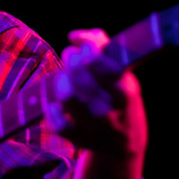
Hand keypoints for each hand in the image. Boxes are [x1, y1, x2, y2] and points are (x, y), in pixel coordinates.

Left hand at [47, 28, 147, 158]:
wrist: (126, 142)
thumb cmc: (120, 99)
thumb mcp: (122, 75)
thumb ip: (103, 47)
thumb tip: (75, 35)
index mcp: (126, 91)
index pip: (106, 67)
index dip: (91, 51)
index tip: (86, 47)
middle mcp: (111, 110)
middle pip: (83, 80)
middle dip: (72, 61)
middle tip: (70, 56)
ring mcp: (95, 127)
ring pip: (70, 98)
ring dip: (62, 81)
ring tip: (63, 76)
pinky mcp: (80, 140)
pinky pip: (60, 125)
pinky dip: (53, 112)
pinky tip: (55, 104)